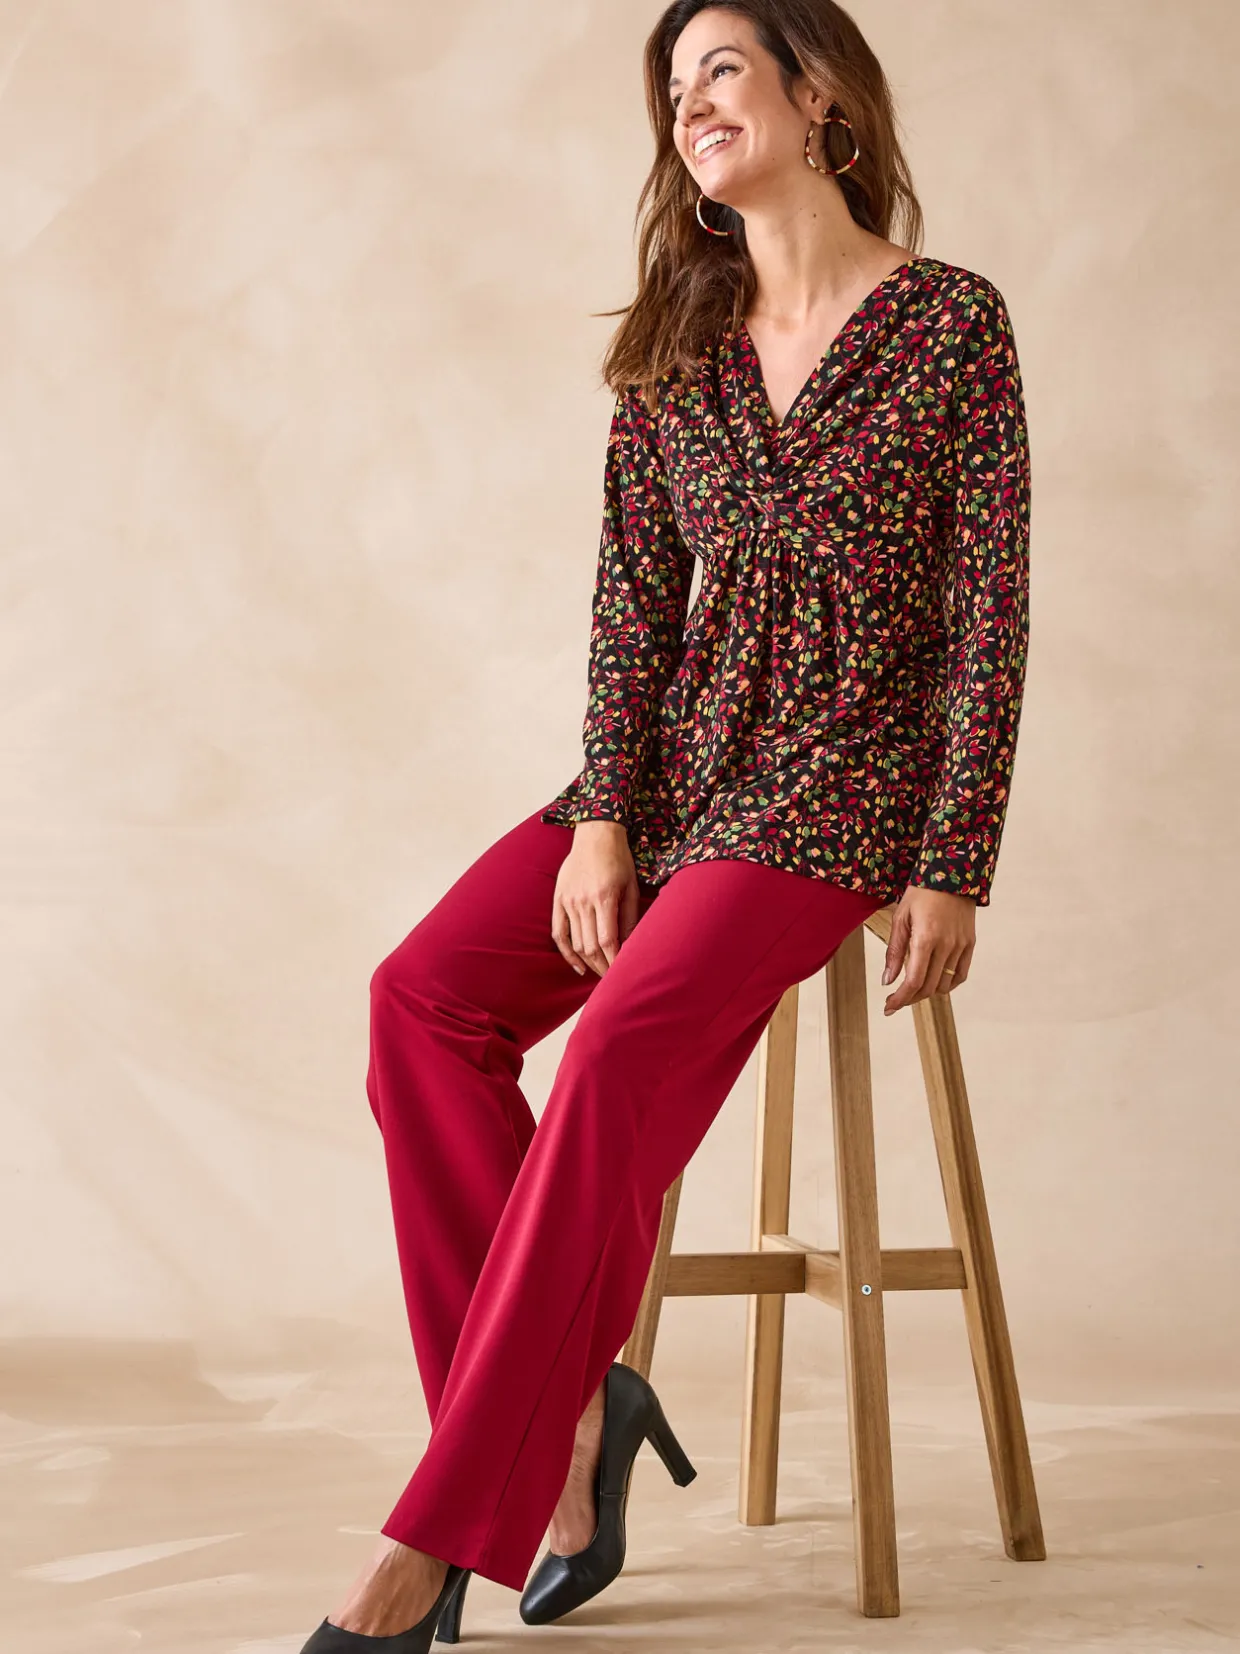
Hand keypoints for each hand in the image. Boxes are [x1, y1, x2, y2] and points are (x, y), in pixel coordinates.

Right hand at [551, 820, 640, 976]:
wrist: (594, 835)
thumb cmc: (618, 860)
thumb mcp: (631, 887)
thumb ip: (630, 918)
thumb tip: (632, 947)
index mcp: (603, 898)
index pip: (608, 941)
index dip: (615, 962)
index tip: (624, 974)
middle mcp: (582, 902)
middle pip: (591, 947)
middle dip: (604, 967)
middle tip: (616, 979)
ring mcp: (567, 902)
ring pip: (576, 943)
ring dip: (589, 963)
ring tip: (602, 973)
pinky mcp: (558, 900)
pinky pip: (558, 933)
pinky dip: (567, 953)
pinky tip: (578, 967)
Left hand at [880, 885, 974, 1014]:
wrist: (952, 872)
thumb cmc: (922, 892)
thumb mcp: (900, 918)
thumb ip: (894, 952)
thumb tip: (888, 980)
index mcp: (926, 939)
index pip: (914, 981)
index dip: (900, 999)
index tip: (888, 1007)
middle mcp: (947, 946)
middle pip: (929, 987)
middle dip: (910, 998)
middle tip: (895, 1000)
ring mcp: (961, 946)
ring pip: (945, 985)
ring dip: (927, 993)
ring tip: (913, 989)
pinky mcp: (970, 944)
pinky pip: (960, 975)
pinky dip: (947, 984)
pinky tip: (934, 982)